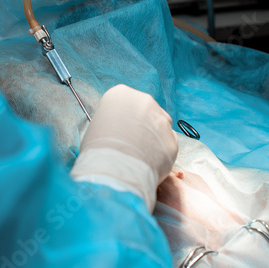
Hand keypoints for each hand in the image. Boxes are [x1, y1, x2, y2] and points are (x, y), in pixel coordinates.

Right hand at [71, 85, 178, 208]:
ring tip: (139, 155)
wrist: (115, 173)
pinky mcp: (173, 140)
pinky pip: (167, 144)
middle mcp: (145, 102)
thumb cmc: (98, 152)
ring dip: (152, 137)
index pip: (124, 102)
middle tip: (130, 143)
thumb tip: (116, 129)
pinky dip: (160, 153)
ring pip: (160, 126)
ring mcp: (162, 120)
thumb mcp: (96, 127)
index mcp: (121, 94)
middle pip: (145, 110)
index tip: (118, 130)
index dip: (121, 118)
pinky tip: (148, 163)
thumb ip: (110, 122)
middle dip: (140, 125)